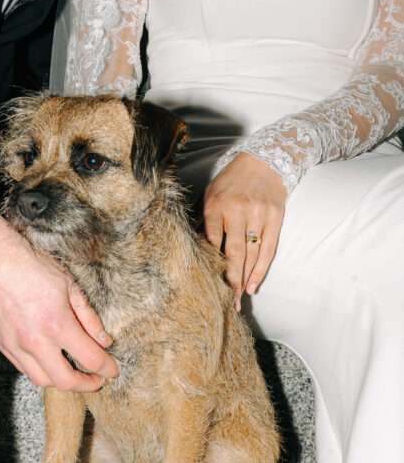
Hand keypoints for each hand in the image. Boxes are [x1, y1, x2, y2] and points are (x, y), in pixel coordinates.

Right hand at [0, 186, 118, 390]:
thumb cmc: (32, 267)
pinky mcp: (0, 344)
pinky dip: (39, 368)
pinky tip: (48, 358)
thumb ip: (88, 318)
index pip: (90, 358)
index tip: (113, 370)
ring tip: (71, 370)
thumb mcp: (70, 286)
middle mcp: (34, 340)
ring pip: (41, 379)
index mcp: (56, 324)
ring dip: (60, 380)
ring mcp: (14, 345)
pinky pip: (23, 367)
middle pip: (65, 381)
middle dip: (86, 385)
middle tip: (96, 380)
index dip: (107, 368)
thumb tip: (103, 341)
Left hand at [202, 153, 286, 308]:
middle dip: (229, 281)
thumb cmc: (231, 179)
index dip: (210, 265)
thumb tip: (187, 242)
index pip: (212, 242)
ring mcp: (258, 215)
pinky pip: (268, 249)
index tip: (206, 284)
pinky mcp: (275, 218)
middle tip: (225, 302)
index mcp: (216, 206)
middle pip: (233, 254)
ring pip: (251, 255)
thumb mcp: (208, 193)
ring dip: (244, 280)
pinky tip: (252, 285)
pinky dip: (260, 270)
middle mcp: (237, 212)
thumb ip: (199, 218)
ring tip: (237, 299)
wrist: (264, 160)